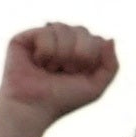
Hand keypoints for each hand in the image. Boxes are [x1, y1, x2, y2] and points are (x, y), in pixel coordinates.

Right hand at [0, 22, 119, 120]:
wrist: (33, 108)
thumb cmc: (62, 99)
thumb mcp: (95, 86)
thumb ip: (111, 65)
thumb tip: (109, 38)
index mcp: (78, 50)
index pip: (96, 39)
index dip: (91, 58)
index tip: (78, 75)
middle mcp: (61, 41)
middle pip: (81, 30)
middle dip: (77, 54)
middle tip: (65, 71)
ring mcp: (42, 38)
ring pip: (63, 28)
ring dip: (61, 54)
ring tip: (50, 69)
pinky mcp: (24, 38)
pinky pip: (46, 32)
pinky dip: (46, 52)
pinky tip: (37, 63)